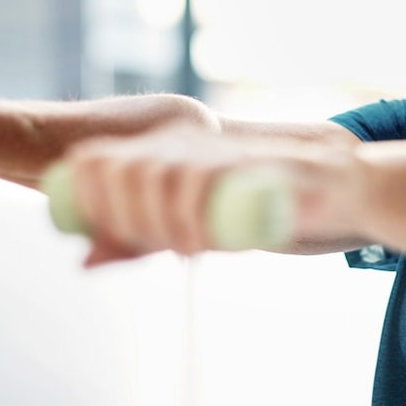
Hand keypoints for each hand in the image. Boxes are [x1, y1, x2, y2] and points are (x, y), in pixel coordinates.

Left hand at [62, 125, 362, 265]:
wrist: (322, 189)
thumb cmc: (248, 210)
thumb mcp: (183, 230)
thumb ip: (136, 242)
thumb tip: (83, 262)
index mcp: (153, 150)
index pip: (91, 160)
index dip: (84, 201)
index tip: (104, 237)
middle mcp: (173, 142)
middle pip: (118, 172)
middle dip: (123, 220)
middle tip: (155, 247)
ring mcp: (206, 148)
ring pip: (153, 177)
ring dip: (159, 224)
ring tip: (186, 248)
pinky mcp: (235, 160)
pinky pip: (196, 183)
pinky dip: (190, 220)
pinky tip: (200, 244)